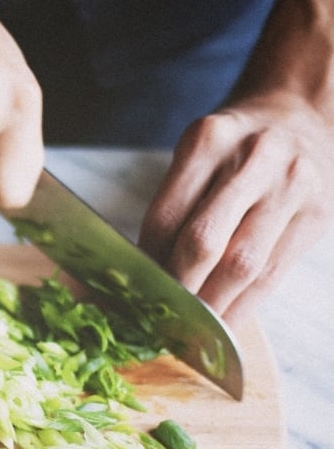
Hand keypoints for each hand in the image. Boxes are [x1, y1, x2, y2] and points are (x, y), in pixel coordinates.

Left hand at [138, 92, 333, 326]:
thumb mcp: (198, 154)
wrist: (299, 118)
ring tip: (189, 330)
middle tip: (157, 319)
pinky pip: (274, 275)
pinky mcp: (317, 215)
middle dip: (177, 290)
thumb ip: (175, 205)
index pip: (165, 218)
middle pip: (203, 242)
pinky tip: (224, 323)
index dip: (147, 265)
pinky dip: (244, 306)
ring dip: (211, 307)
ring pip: (243, 265)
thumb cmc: (236, 148)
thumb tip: (144, 275)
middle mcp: (253, 158)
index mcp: (209, 140)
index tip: (134, 294)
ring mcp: (290, 187)